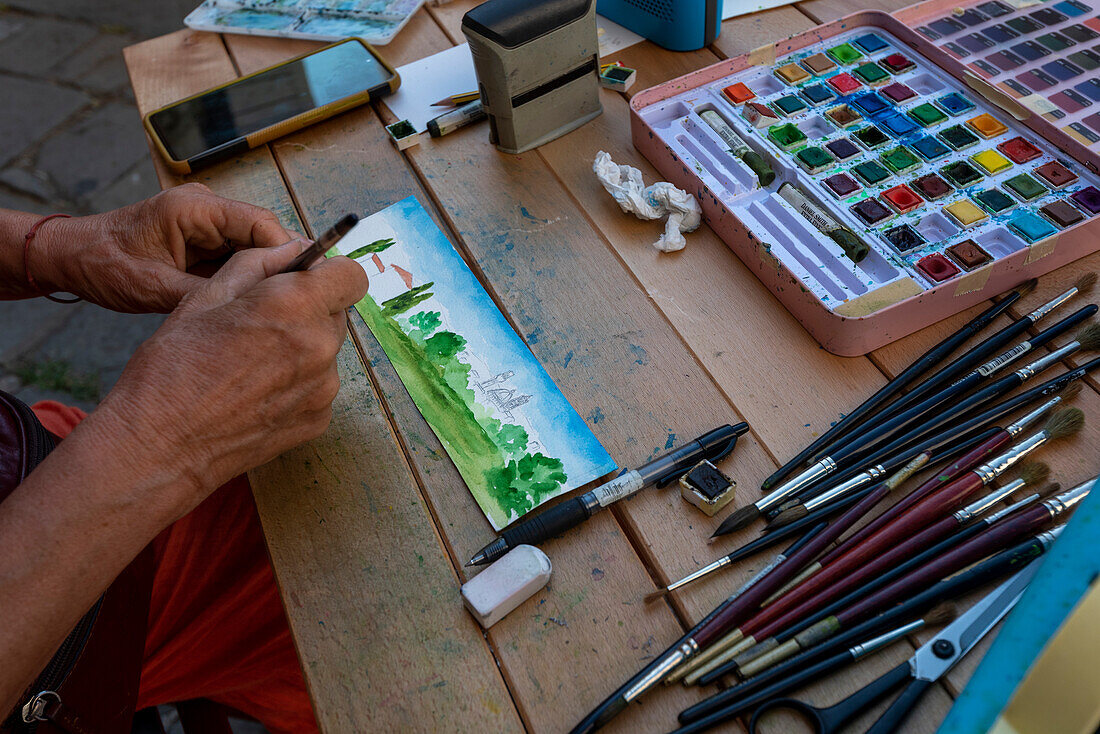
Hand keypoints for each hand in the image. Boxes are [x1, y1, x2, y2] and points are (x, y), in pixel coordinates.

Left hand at [33, 183, 293, 312]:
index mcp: (194, 207)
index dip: (288, 253)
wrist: (68, 257)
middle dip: (280, 266)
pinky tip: (253, 301)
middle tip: (298, 302)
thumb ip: (210, 292)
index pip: (261, 224)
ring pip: (254, 246)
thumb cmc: (102, 265)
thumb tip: (256, 304)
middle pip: (263, 234)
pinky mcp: (202, 236)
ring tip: (278, 305)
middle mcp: (205, 207)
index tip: (305, 286)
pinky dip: (246, 276)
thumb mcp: (156, 289)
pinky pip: (237, 254)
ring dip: (264, 273)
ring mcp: (205, 220)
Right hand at [91, 239, 367, 516]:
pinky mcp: (318, 420)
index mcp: (295, 307)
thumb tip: (294, 249)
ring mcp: (324, 389)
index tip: (306, 278)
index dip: (329, 272)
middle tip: (260, 322)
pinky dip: (295, 383)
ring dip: (301, 347)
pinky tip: (254, 392)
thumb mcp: (206, 296)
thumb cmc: (172, 368)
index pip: (351, 275)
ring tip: (250, 363)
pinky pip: (318, 386)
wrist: (161, 447)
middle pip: (337, 313)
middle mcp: (320, 347)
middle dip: (309, 309)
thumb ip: (259, 263)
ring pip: (326, 350)